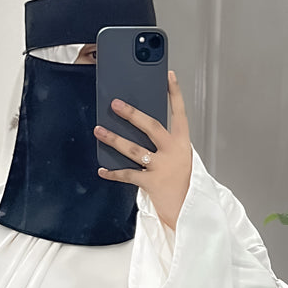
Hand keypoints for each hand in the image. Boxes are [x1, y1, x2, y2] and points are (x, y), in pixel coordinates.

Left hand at [94, 71, 192, 229]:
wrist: (188, 212)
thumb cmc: (182, 183)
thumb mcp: (179, 157)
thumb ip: (164, 143)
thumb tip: (139, 128)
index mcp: (182, 143)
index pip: (180, 113)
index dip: (175, 93)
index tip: (169, 75)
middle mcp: (173, 152)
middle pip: (150, 126)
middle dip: (131, 113)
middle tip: (114, 103)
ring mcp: (162, 167)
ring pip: (133, 149)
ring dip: (113, 139)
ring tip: (99, 131)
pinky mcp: (152, 183)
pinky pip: (127, 175)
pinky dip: (113, 173)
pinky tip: (102, 169)